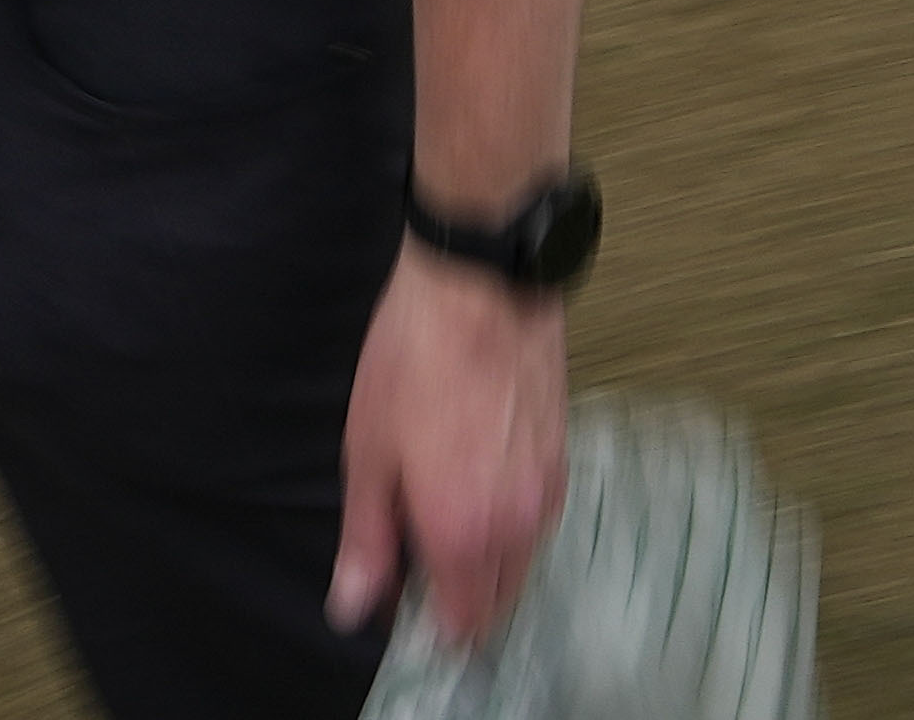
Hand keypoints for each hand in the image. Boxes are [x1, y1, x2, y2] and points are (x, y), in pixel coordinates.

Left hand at [335, 239, 571, 645]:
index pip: (460, 626)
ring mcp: (547, 495)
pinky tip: (476, 481)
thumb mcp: (369, 453)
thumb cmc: (415, 362)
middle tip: (414, 557)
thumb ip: (367, 540)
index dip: (426, 626)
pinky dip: (510, 525)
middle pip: (497, 605)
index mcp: (463, 535)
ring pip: (520, 564)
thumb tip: (352, 608)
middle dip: (458, 600)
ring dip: (486, 563)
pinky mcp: (562, 462)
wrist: (481, 287)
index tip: (396, 599)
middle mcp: (516, 528)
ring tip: (442, 512)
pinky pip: (537, 522)